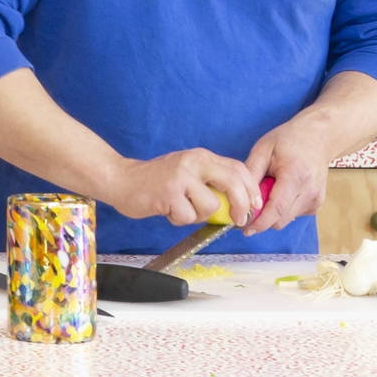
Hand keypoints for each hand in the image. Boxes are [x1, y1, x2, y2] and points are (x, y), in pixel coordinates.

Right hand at [101, 147, 262, 227]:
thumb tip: (239, 203)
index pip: (238, 168)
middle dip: (241, 206)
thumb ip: (210, 181)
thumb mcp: (187, 172)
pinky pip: (188, 217)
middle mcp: (193, 162)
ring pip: (210, 206)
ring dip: (198, 215)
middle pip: (233, 183)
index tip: (255, 205)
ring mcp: (180, 177)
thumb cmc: (155, 181)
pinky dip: (179, 220)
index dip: (251, 189)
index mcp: (201, 156)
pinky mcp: (168, 193)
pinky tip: (167, 210)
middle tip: (239, 220)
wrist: (121, 179)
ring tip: (181, 209)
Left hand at [242, 120, 338, 233]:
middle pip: (280, 219)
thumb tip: (238, 196)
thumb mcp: (263, 149)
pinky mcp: (316, 204)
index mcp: (295, 176)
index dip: (259, 222)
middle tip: (252, 199)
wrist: (319, 136)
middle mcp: (309, 191)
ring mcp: (315, 199)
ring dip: (272, 211)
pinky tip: (282, 191)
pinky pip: (292, 215)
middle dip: (262, 216)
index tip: (245, 229)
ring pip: (286, 219)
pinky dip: (282, 209)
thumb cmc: (290, 139)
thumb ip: (250, 174)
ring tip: (271, 188)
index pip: (277, 209)